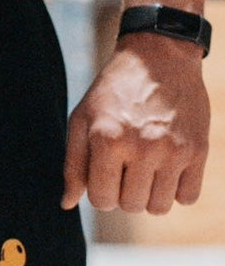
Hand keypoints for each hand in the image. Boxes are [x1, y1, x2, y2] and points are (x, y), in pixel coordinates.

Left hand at [62, 33, 209, 214]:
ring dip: (151, 195)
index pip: (102, 200)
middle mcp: (143, 148)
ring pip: (159, 207)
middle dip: (125, 193)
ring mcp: (174, 150)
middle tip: (128, 166)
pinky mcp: (199, 150)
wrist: (160, 58)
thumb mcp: (82, 120)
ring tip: (148, 169)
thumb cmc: (114, 92)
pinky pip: (188, 197)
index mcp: (108, 141)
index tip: (107, 173)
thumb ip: (73, 165)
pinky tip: (169, 169)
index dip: (102, 191)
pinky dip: (178, 190)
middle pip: (131, 206)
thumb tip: (67, 203)